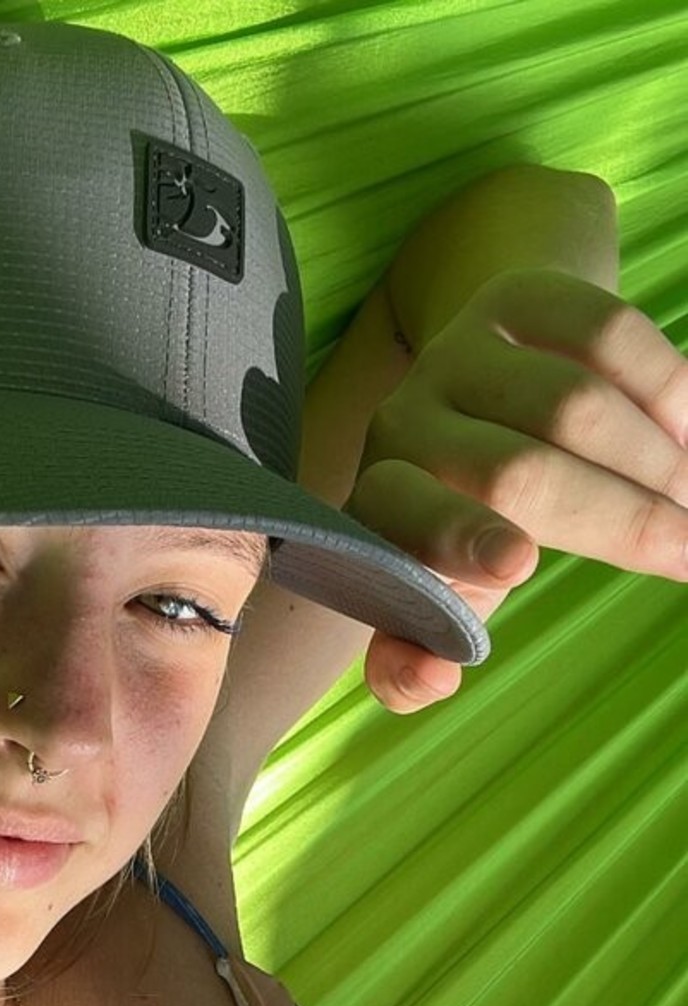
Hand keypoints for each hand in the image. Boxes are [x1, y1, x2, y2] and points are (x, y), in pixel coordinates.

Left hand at [344, 267, 687, 711]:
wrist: (474, 396)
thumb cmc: (458, 525)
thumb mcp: (436, 592)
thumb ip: (413, 655)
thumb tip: (432, 681)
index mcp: (376, 505)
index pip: (400, 516)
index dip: (454, 539)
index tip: (519, 563)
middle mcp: (403, 421)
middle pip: (516, 471)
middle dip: (615, 517)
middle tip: (684, 549)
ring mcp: (459, 352)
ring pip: (573, 406)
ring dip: (654, 462)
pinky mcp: (515, 297)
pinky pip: (606, 333)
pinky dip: (665, 388)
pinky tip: (687, 435)